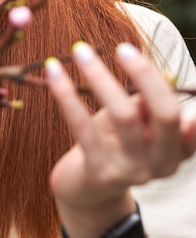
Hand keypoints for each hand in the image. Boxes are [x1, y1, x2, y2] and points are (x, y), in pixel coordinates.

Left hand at [46, 42, 195, 237]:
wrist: (84, 189)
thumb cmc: (113, 143)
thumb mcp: (134, 122)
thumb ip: (144, 102)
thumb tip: (146, 69)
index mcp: (177, 149)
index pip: (182, 111)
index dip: (166, 84)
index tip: (140, 54)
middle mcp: (162, 164)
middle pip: (166, 114)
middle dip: (145, 75)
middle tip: (122, 48)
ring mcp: (132, 172)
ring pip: (124, 116)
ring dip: (100, 77)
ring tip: (80, 52)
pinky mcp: (100, 173)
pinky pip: (83, 127)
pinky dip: (67, 94)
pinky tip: (54, 72)